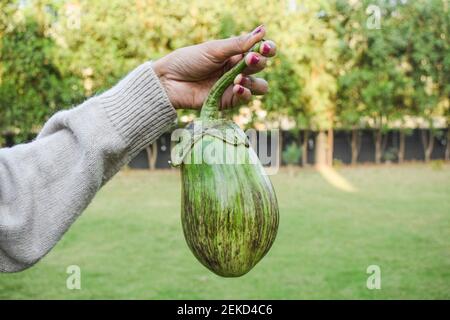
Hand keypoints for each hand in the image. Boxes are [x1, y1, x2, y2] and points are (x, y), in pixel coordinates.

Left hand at [152, 25, 276, 109]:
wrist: (169, 81)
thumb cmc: (188, 60)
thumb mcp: (214, 49)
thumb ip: (239, 43)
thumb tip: (263, 30)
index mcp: (235, 53)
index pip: (260, 51)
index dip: (268, 49)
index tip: (266, 47)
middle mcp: (238, 70)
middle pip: (262, 68)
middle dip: (259, 63)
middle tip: (249, 59)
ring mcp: (234, 87)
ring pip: (260, 87)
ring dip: (254, 81)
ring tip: (239, 77)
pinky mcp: (228, 101)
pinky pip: (245, 99)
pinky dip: (245, 93)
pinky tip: (236, 87)